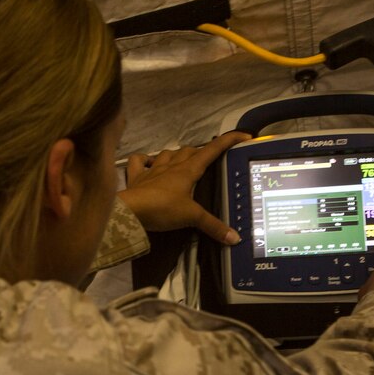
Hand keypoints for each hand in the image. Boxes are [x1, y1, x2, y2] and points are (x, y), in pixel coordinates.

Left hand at [119, 131, 250, 243]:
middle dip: (201, 151)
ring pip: (168, 153)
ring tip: (183, 162)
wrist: (131, 211)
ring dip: (177, 154)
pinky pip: (139, 161)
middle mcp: (172, 165)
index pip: (212, 150)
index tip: (243, 135)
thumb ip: (213, 226)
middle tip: (209, 159)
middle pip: (190, 150)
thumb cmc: (164, 208)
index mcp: (188, 170)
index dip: (228, 140)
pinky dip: (144, 160)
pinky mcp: (137, 177)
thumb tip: (236, 239)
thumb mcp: (192, 217)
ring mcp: (153, 169)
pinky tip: (148, 163)